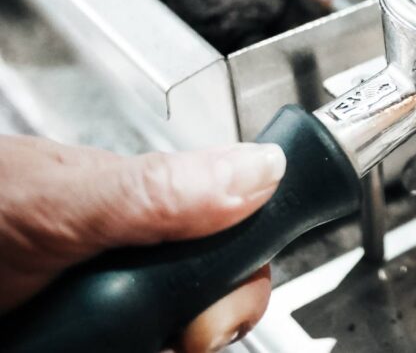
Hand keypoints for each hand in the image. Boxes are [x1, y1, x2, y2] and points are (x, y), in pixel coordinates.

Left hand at [0, 135, 285, 351]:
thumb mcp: (62, 197)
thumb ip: (160, 188)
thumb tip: (263, 170)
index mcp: (153, 214)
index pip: (240, 249)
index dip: (236, 289)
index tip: (202, 322)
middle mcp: (135, 265)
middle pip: (210, 314)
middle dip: (192, 334)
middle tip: (151, 340)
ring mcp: (105, 315)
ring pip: (169, 344)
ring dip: (156, 351)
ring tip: (91, 342)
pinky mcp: (81, 341)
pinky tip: (85, 349)